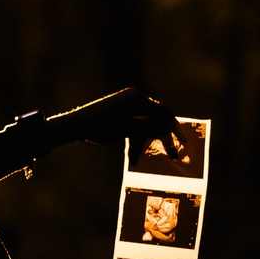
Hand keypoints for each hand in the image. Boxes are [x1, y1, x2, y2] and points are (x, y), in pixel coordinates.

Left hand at [50, 88, 187, 155]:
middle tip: (172, 154)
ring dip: (144, 142)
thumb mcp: (129, 130)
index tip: (185, 143)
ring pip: (143, 124)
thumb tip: (169, 126)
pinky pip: (133, 125)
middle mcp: (133, 98)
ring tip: (137, 160)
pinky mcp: (118, 112)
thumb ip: (150, 128)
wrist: (74, 126)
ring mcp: (125, 104)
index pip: (164, 113)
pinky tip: (132, 155)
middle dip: (162, 137)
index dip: (176, 128)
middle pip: (155, 118)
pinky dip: (134, 138)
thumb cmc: (100, 127)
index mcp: (137, 99)